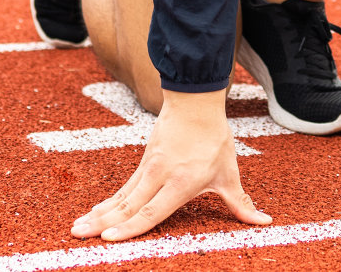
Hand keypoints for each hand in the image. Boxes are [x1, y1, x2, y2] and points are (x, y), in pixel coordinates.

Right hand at [72, 88, 271, 240]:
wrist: (194, 103)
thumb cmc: (213, 139)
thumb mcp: (228, 173)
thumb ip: (241, 202)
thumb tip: (264, 221)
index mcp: (181, 182)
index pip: (152, 211)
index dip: (130, 227)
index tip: (110, 238)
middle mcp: (159, 176)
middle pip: (127, 205)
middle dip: (102, 223)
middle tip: (77, 235)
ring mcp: (148, 169)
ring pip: (120, 197)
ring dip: (97, 213)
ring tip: (76, 228)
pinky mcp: (142, 164)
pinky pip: (122, 189)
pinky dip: (107, 203)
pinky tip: (93, 213)